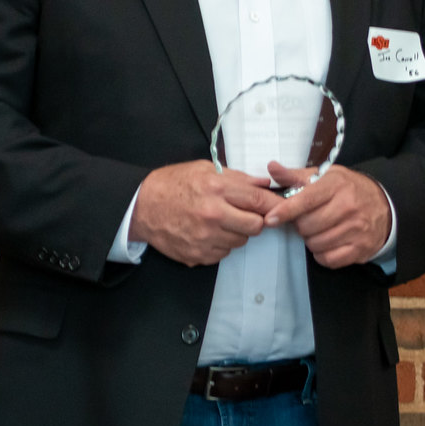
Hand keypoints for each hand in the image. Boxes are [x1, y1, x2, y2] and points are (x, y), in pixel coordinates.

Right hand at [129, 160, 280, 266]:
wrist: (142, 206)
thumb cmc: (173, 184)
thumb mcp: (204, 170)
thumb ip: (237, 178)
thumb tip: (265, 184)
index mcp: (216, 189)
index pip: (257, 200)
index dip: (274, 204)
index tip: (282, 207)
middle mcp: (212, 215)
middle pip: (255, 226)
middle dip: (255, 220)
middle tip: (245, 214)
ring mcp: (204, 238)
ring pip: (240, 242)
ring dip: (237, 233)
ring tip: (220, 221)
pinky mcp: (197, 255)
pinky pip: (223, 253)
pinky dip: (221, 244)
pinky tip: (208, 232)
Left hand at [264, 164, 391, 267]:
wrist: (385, 205)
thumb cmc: (349, 189)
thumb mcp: (326, 176)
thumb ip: (297, 175)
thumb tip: (271, 168)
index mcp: (336, 185)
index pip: (306, 199)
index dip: (286, 210)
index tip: (271, 218)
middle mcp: (348, 206)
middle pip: (308, 225)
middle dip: (300, 225)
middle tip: (306, 220)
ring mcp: (356, 229)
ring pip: (316, 243)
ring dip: (311, 240)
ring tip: (318, 231)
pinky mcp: (361, 248)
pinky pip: (329, 259)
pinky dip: (322, 255)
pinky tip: (326, 244)